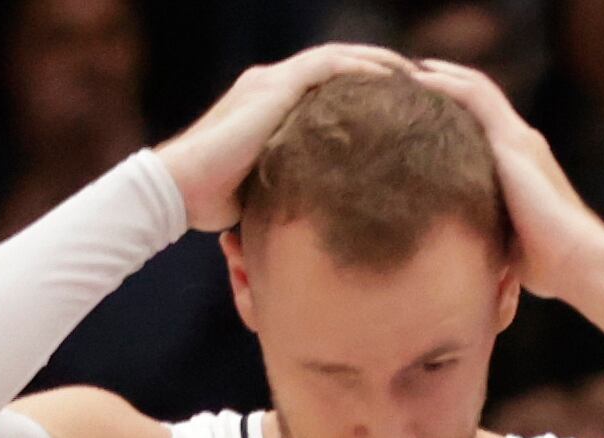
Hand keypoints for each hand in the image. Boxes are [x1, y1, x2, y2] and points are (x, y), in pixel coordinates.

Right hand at [154, 42, 415, 231]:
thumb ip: (300, 183)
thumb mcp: (272, 188)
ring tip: (419, 78)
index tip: (404, 108)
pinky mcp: (274, 86)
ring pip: (338, 58)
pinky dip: (364, 68)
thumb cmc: (218, 202)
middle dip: (381, 72)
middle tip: (422, 86)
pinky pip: (329, 65)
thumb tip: (333, 213)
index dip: (366, 92)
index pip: (327, 88)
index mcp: (270, 105)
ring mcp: (271, 81)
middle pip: (338, 66)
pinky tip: (396, 80)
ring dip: (381, 64)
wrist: (181, 188)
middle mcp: (271, 85)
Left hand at [409, 57, 603, 297]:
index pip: (488, 124)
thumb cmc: (551, 266)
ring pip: (477, 87)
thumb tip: (462, 253)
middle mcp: (524, 144)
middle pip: (481, 97)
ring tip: (407, 69)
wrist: (580, 260)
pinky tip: (418, 79)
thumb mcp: (509, 240)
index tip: (425, 106)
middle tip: (410, 76)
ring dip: (443, 74)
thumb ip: (488, 230)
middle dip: (448, 83)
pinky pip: (474, 96)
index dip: (459, 109)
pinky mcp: (513, 141)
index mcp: (525, 165)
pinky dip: (446, 83)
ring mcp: (520, 139)